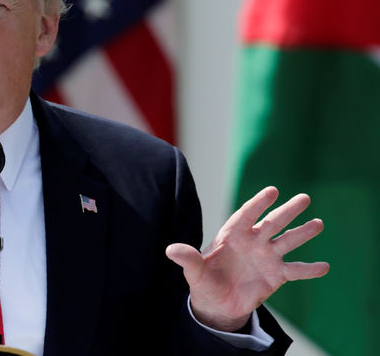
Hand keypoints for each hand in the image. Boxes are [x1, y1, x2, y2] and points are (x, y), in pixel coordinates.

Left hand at [165, 186, 328, 331]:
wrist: (217, 302)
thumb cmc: (204, 280)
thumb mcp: (194, 271)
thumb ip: (187, 258)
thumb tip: (170, 250)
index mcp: (232, 235)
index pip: (246, 215)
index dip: (258, 203)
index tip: (272, 191)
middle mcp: (253, 241)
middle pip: (272, 223)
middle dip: (287, 212)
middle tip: (304, 198)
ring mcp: (266, 257)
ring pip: (287, 242)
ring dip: (303, 233)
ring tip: (318, 223)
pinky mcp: (276, 275)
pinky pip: (295, 270)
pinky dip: (309, 269)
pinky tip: (325, 266)